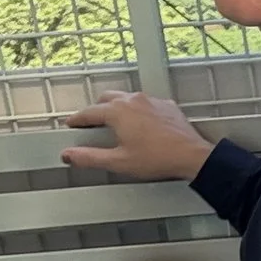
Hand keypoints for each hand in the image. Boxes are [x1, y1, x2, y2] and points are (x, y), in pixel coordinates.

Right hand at [63, 92, 214, 183]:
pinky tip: (140, 124)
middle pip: (106, 99)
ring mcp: (151, 100)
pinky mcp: (166, 105)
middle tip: (91, 125)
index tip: (71, 124)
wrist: (191, 156)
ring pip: (126, 98)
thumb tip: (69, 155)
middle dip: (96, 110)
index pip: (89, 112)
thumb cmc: (158, 159)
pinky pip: (145, 103)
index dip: (77, 120)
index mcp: (118, 111)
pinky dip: (137, 110)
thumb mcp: (118, 162)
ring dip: (116, 108)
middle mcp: (133, 100)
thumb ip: (90, 157)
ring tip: (114, 124)